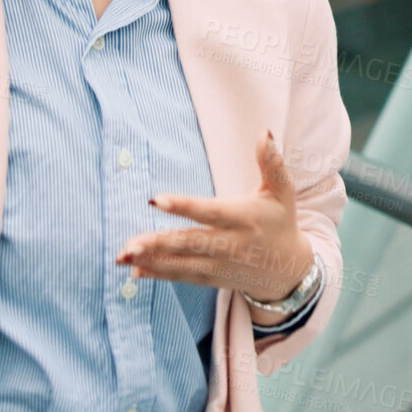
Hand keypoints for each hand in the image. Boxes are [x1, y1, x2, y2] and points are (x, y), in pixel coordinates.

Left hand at [119, 131, 313, 320]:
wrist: (288, 271)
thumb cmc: (280, 222)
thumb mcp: (282, 192)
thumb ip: (272, 163)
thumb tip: (264, 134)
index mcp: (244, 219)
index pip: (210, 212)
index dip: (184, 206)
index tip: (156, 200)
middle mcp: (230, 245)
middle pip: (190, 243)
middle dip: (158, 243)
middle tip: (130, 243)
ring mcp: (219, 265)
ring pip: (181, 263)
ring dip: (151, 261)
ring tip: (123, 256)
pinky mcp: (212, 278)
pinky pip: (182, 276)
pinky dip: (158, 274)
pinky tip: (135, 270)